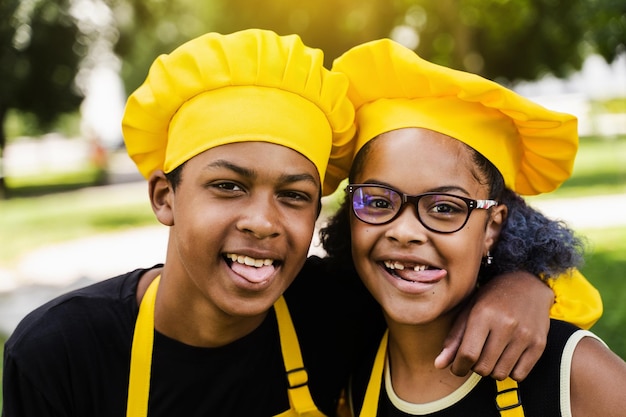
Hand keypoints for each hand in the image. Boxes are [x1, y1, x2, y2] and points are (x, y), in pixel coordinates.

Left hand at [434, 271, 552, 380]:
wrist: (527, 285)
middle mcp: (506, 324)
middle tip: (477, 355)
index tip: (457, 367)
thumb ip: (454, 339)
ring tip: (491, 354)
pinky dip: (509, 371)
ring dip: (491, 370)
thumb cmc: (492, 298)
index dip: (458, 367)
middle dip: (474, 367)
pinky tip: (506, 356)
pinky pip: (519, 375)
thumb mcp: (468, 311)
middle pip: (483, 367)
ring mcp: (525, 335)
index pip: (468, 354)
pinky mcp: (539, 344)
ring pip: (500, 374)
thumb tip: (439, 365)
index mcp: (484, 314)